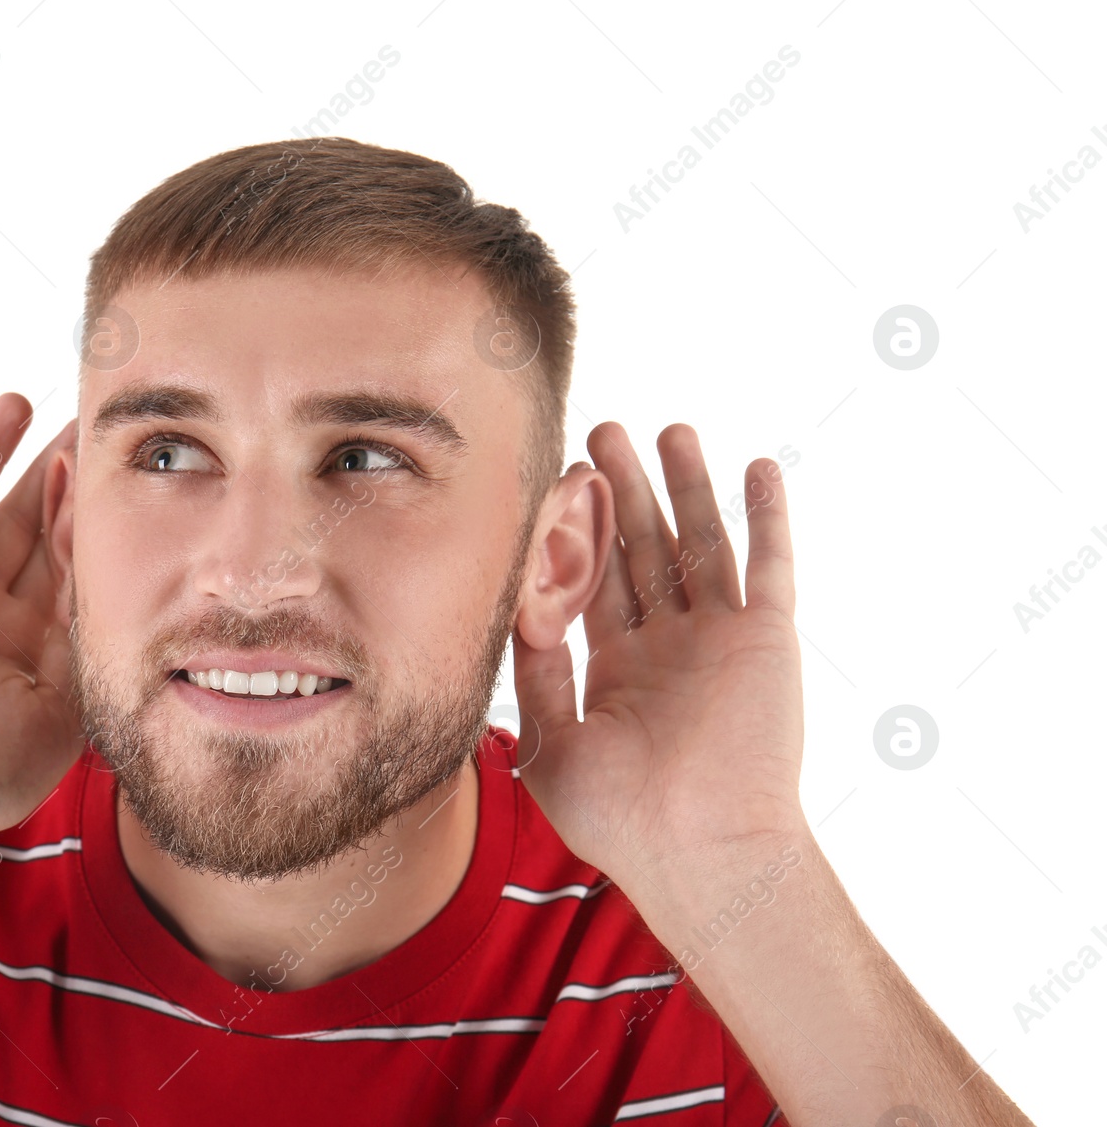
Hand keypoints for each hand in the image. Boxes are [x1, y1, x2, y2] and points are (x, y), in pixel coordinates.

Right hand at [0, 393, 81, 864]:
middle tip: (79, 420)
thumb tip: (134, 606)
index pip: (64, 562)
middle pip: (24, 522)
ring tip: (19, 401)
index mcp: (23, 643)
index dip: (86, 515)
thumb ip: (94, 654)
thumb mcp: (67, 712)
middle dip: (51, 472)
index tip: (112, 468)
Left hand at [513, 423, 805, 888]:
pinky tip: (756, 467)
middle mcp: (670, 645)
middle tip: (603, 431)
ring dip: (688, 486)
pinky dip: (766, 515)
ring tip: (670, 429)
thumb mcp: (548, 741)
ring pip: (703, 541)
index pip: (596, 578)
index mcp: (619, 666)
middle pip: (644, 547)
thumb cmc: (619, 818)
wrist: (697, 853)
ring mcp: (720, 639)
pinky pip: (771, 564)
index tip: (561, 479)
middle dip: (624, 490)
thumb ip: (532, 675)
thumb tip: (511, 613)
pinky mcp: (766, 639)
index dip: (579, 529)